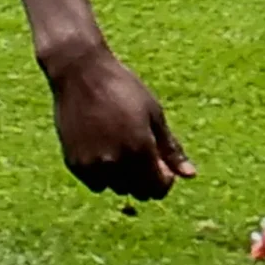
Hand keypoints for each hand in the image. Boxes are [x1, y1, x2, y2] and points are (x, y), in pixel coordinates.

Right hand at [45, 48, 195, 200]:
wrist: (80, 73)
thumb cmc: (122, 88)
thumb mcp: (154, 114)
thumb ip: (171, 148)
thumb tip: (190, 175)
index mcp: (140, 149)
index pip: (157, 188)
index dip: (164, 181)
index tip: (161, 165)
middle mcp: (116, 162)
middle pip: (137, 191)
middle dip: (144, 179)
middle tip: (140, 155)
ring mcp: (93, 164)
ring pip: (115, 187)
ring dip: (122, 177)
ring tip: (119, 147)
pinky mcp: (74, 163)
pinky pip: (94, 182)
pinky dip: (101, 173)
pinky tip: (101, 148)